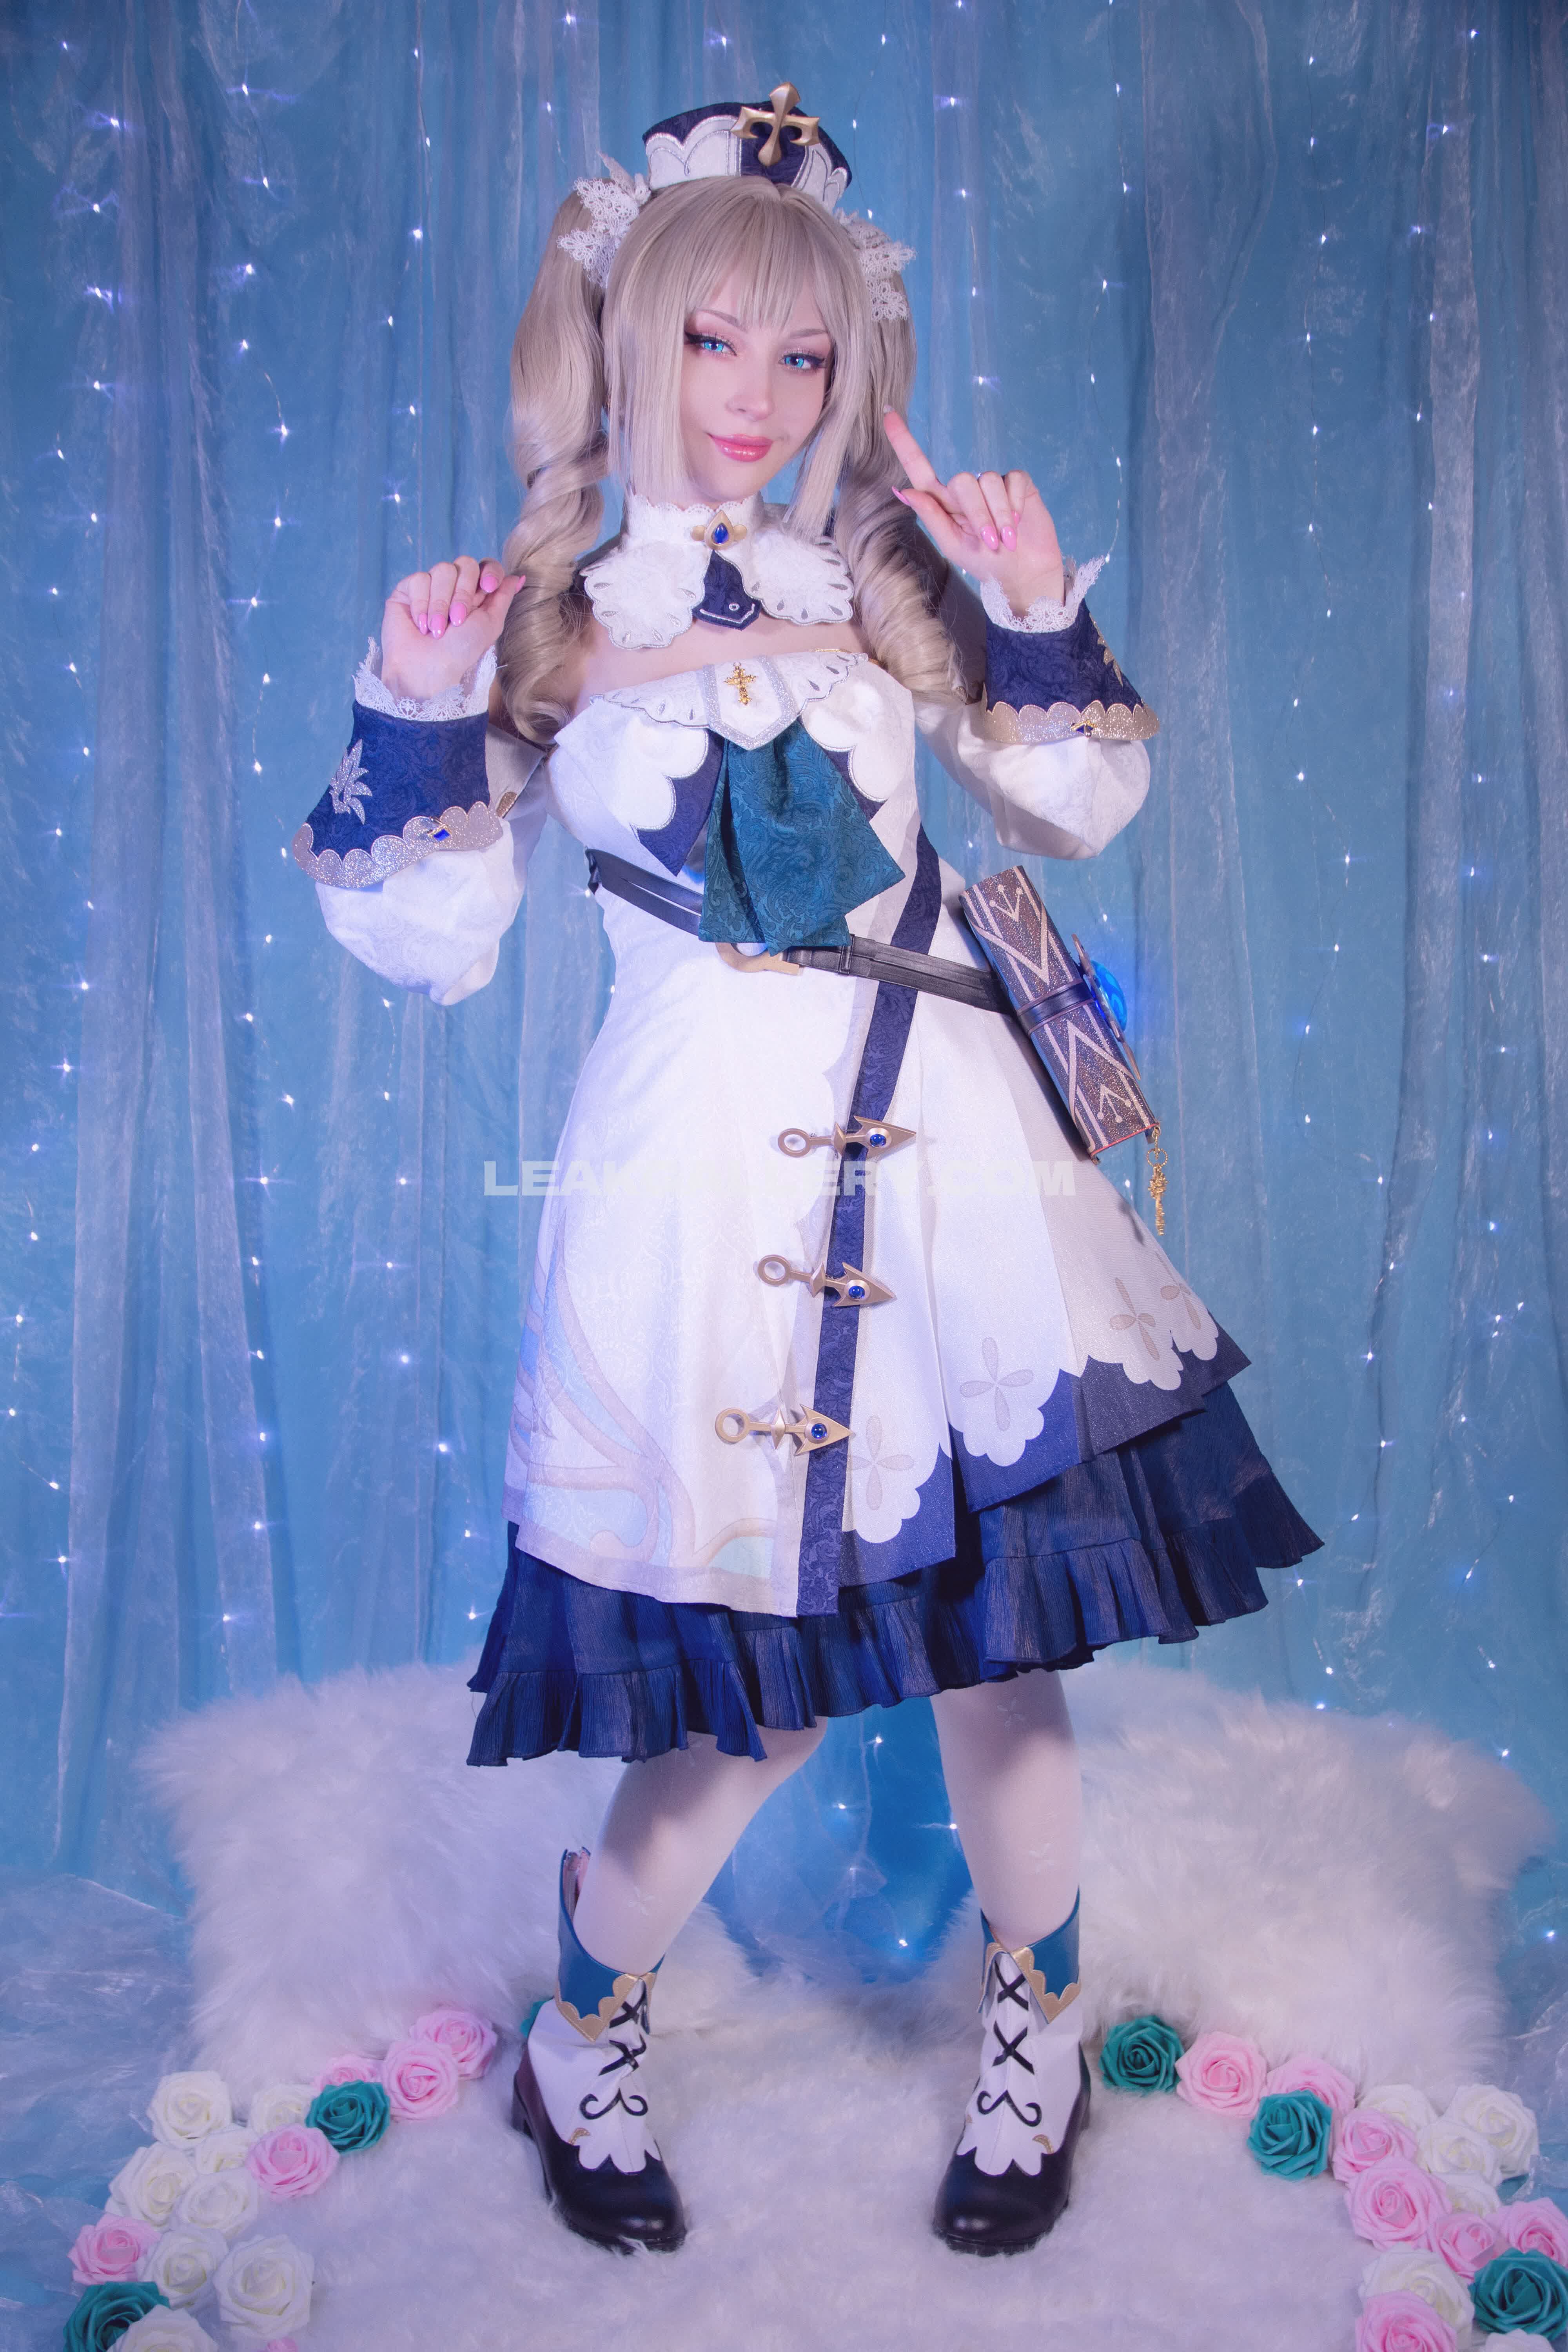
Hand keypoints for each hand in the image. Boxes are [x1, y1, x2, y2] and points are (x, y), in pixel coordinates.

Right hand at [381, 556, 523, 700]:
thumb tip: (518, 577)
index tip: (488, 586)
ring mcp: (430, 587)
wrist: (429, 668)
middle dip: (464, 593)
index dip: (489, 571)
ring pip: (442, 569)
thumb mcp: (490, 624)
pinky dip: (421, 604)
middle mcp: (454, 587)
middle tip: (458, 620)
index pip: (486, 565)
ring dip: (441, 603)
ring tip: (437, 630)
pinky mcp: (408, 590)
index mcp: (477, 594)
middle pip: (465, 563)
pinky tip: (421, 625)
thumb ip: (503, 597)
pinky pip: (418, 579)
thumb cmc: (461, 652)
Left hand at [882, 411, 1064, 614]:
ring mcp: (992, 484)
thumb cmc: (985, 563)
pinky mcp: (1017, 483)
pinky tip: (1019, 522)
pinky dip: (1015, 505)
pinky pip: (1013, 480)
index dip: (904, 441)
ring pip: (989, 481)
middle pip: (963, 481)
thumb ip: (931, 515)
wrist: (1023, 573)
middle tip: (990, 542)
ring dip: (999, 515)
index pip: (920, 467)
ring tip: (1006, 539)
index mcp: (944, 503)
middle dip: (977, 514)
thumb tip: (903, 490)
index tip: (887, 414)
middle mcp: (966, 489)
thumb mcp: (953, 544)